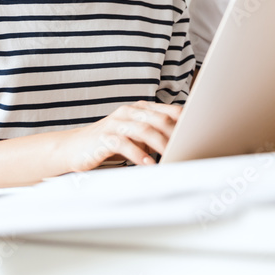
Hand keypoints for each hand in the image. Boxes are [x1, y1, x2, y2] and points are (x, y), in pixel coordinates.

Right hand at [61, 101, 181, 172]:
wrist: (74, 147)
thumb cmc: (109, 143)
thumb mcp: (136, 136)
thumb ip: (155, 135)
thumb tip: (184, 144)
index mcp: (140, 109)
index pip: (169, 111)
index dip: (186, 122)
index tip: (200, 136)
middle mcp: (129, 112)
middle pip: (159, 119)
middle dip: (176, 135)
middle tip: (188, 149)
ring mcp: (116, 123)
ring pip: (144, 129)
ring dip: (160, 145)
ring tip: (171, 157)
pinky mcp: (104, 137)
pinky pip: (124, 144)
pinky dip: (138, 155)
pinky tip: (148, 164)